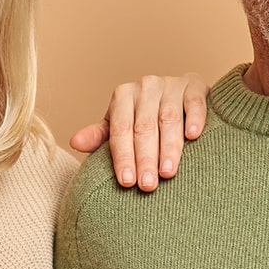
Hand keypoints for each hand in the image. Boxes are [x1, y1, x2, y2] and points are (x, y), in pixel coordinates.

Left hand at [70, 73, 207, 190]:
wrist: (178, 94)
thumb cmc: (145, 116)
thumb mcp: (120, 125)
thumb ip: (100, 136)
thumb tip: (75, 143)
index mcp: (123, 96)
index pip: (120, 130)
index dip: (123, 157)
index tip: (127, 182)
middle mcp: (145, 86)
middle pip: (144, 127)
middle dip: (145, 158)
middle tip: (148, 185)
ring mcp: (171, 84)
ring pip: (169, 118)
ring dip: (169, 147)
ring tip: (168, 173)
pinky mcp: (194, 85)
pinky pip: (194, 102)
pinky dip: (194, 118)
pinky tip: (193, 136)